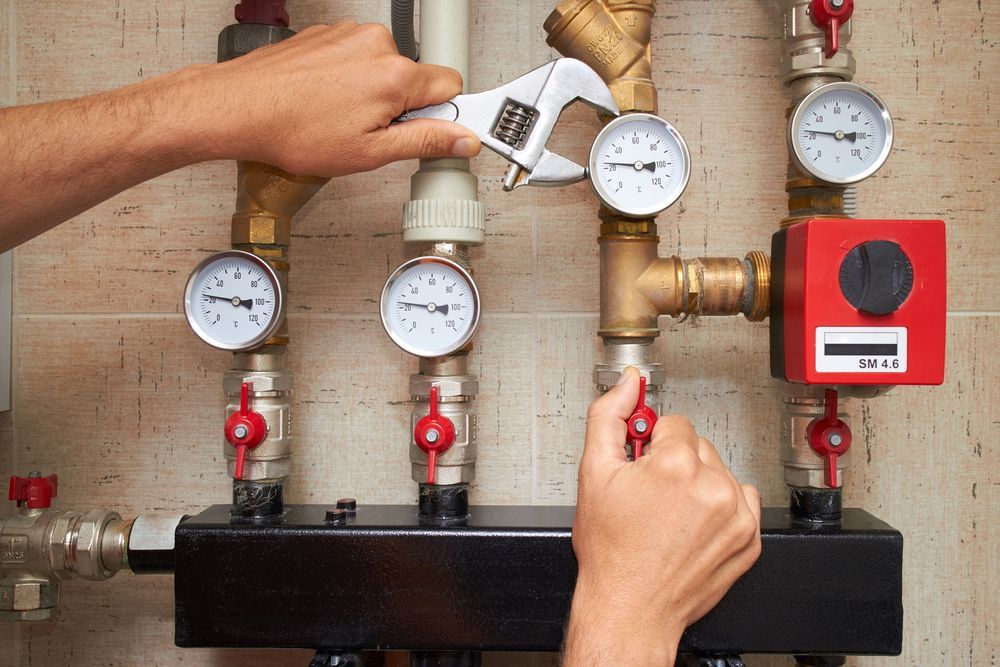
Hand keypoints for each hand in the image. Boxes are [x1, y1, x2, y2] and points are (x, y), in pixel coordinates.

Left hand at [193, 22, 480, 176]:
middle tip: (368, 132)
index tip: (426, 132)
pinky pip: (356, 58)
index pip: (451, 86)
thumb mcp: (370, 152)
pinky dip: (347, 80)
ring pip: (384, 68)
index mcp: (394, 74)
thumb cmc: (293, 130)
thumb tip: (463, 140)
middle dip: (400, 107)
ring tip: (338, 117)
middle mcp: (376, 44)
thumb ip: (425, 142)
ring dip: (371, 93)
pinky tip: (324, 101)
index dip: (441, 116)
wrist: (240, 107)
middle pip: (415, 78)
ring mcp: (349, 34)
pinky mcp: (328, 33)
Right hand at [563, 367, 761, 665]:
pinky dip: (721, 507)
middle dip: (674, 463)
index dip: (650, 445)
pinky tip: (693, 525)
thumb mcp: (593, 474)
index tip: (641, 467)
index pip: (673, 423)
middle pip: (697, 445)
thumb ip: (609, 417)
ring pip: (718, 470)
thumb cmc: (611, 552)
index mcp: (676, 465)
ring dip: (698, 484)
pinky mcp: (749, 538)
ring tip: (670, 514)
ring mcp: (736, 515)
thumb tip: (627, 385)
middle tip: (650, 495)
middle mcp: (713, 486)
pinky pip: (741, 499)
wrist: (630, 607)